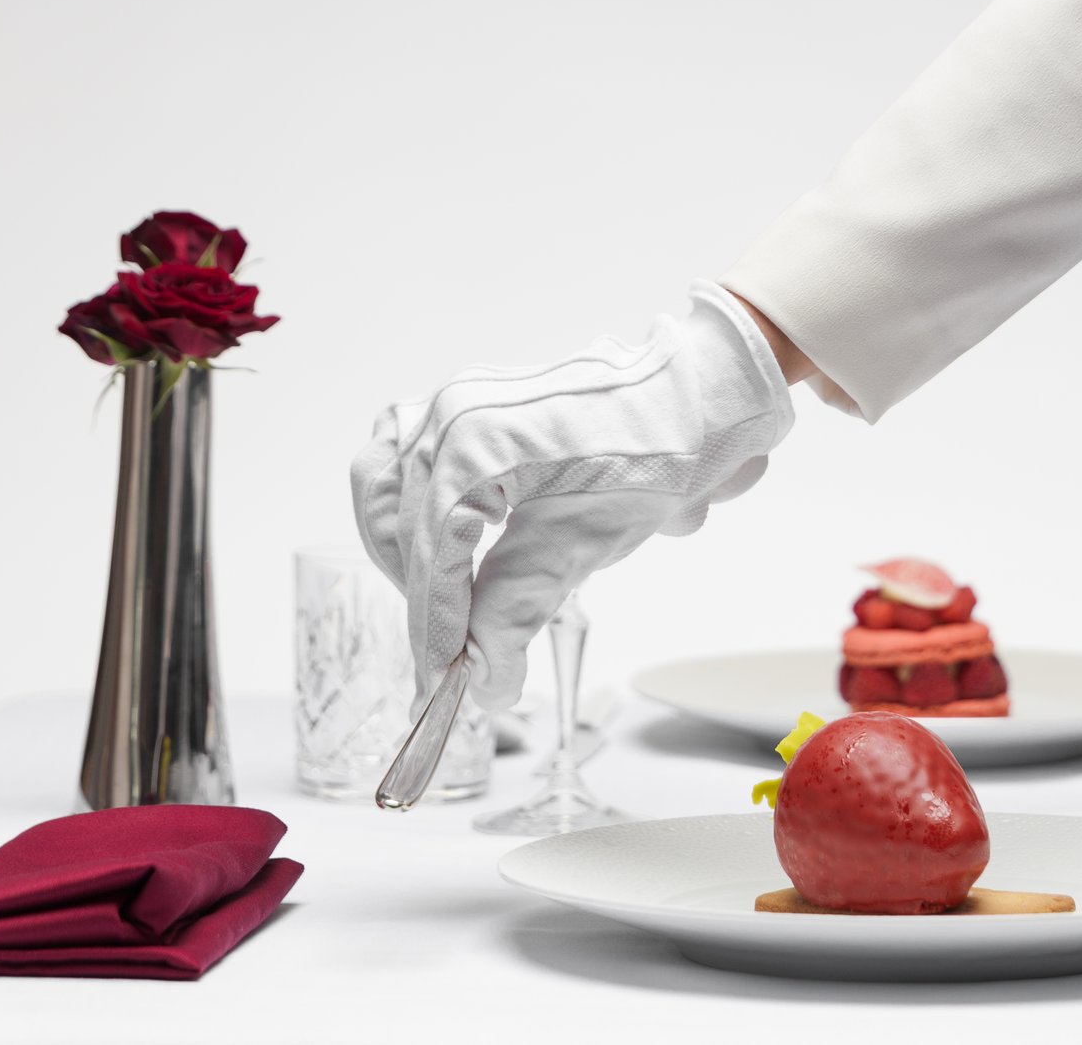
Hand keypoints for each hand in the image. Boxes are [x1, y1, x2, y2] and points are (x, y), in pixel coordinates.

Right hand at [350, 281, 794, 709]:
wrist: (696, 398)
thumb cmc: (657, 454)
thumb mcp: (588, 540)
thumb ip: (519, 611)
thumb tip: (481, 681)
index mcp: (480, 435)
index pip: (431, 547)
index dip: (434, 624)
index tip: (442, 683)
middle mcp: (454, 408)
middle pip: (403, 525)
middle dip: (423, 603)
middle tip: (446, 667)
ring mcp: (454, 402)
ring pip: (386, 490)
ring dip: (404, 560)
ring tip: (440, 614)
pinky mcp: (462, 409)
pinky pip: (401, 462)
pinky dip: (405, 515)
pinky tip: (430, 554)